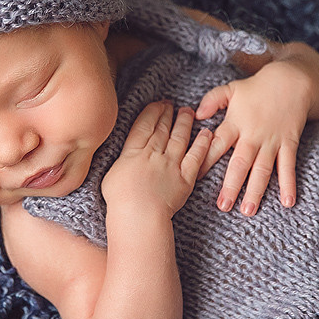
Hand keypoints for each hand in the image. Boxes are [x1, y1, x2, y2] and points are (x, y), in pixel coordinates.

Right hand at [101, 101, 212, 215]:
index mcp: (133, 152)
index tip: (157, 104)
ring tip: (187, 112)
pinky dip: (202, 144)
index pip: (144, 126)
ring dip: (184, 123)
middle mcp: (154, 154)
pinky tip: (206, 133)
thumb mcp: (111, 175)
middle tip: (171, 104)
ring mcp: (171, 164)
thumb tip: (126, 157)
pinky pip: (196, 156)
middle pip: (162, 129)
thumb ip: (123, 161)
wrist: (139, 215)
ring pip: (179, 138)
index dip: (152, 112)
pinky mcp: (186, 178)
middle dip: (167, 114)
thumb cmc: (120, 201)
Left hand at [195, 62, 310, 214]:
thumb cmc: (257, 87)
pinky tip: (288, 202)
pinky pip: (288, 166)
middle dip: (231, 186)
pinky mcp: (289, 144)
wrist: (292, 80)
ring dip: (256, 191)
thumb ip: (212, 101)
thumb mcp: (231, 89)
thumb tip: (196, 114)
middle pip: (240, 163)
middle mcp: (253, 135)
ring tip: (248, 210)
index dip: (205, 161)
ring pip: (263, 170)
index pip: (217, 145)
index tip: (194, 179)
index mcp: (235, 123)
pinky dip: (289, 184)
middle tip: (223, 206)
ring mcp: (272, 141)